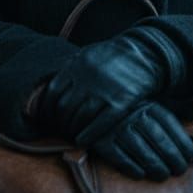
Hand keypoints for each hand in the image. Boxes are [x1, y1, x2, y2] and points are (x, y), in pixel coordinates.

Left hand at [38, 32, 169, 145]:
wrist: (146, 52)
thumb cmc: (115, 55)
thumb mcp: (89, 53)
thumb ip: (71, 67)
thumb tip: (52, 83)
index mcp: (78, 65)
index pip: (53, 92)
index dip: (47, 109)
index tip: (47, 118)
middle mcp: (88, 77)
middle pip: (65, 108)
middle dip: (59, 122)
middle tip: (59, 130)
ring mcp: (105, 90)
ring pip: (80, 117)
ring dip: (73, 130)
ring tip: (71, 135)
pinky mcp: (121, 102)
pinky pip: (100, 123)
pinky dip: (88, 134)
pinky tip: (82, 140)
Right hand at [90, 103, 192, 180]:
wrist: (93, 106)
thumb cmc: (129, 113)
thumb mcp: (147, 109)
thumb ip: (165, 125)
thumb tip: (190, 149)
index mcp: (148, 106)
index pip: (172, 127)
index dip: (183, 145)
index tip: (190, 157)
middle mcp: (134, 116)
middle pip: (160, 142)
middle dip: (174, 160)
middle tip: (179, 170)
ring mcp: (118, 129)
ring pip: (144, 154)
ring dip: (157, 168)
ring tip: (163, 175)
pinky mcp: (103, 142)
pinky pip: (122, 161)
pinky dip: (134, 169)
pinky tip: (141, 174)